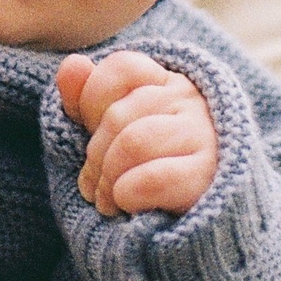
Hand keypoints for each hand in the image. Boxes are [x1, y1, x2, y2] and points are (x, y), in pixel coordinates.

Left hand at [57, 50, 218, 217]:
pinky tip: (127, 204)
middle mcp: (188, 100)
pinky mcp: (207, 175)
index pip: (121, 67)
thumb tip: (72, 64)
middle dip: (94, 156)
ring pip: (133, 143)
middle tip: (93, 185)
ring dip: (108, 178)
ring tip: (107, 199)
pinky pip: (153, 179)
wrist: (202, 217)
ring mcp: (203, 134)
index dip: (92, 102)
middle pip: (118, 115)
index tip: (92, 133)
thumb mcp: (112, 130)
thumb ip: (85, 96)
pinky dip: (128, 194)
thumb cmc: (148, 167)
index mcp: (165, 82)